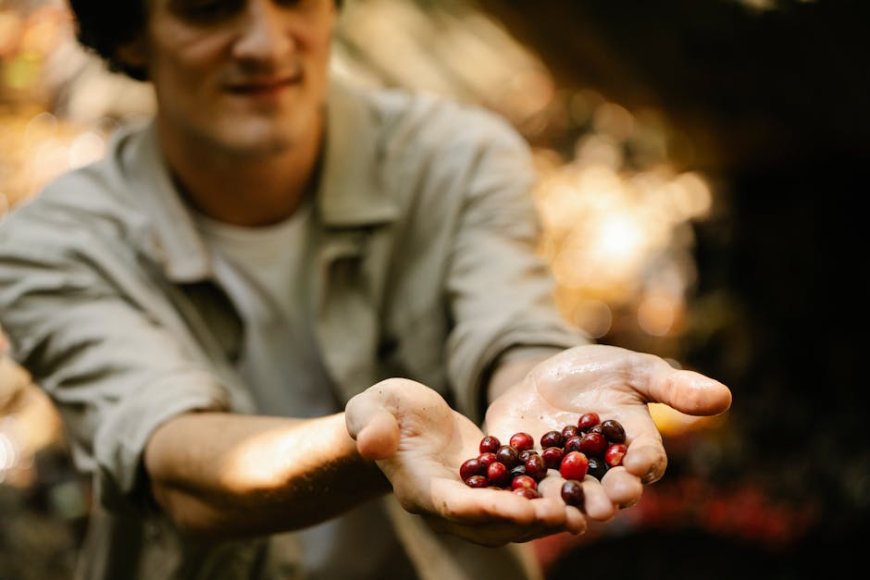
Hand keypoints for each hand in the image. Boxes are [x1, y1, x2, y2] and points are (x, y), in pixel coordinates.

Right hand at [345, 378, 586, 545]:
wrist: (397, 420)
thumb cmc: (381, 411)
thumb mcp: (371, 408)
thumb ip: (370, 425)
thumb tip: (370, 441)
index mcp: (421, 487)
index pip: (454, 507)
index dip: (488, 510)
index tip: (522, 510)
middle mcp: (448, 503)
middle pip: (491, 524)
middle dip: (529, 522)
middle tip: (567, 516)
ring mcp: (471, 497)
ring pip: (511, 519)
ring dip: (546, 517)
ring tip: (582, 511)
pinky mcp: (489, 485)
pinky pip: (519, 497)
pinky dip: (547, 497)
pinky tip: (578, 490)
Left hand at [485, 344, 731, 520]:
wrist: (544, 375)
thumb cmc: (600, 373)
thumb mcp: (634, 370)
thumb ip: (672, 386)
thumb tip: (724, 396)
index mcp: (632, 448)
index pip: (645, 461)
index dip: (643, 464)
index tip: (640, 466)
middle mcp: (601, 471)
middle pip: (608, 490)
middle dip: (608, 498)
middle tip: (607, 504)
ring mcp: (561, 476)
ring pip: (567, 498)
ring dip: (567, 507)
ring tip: (567, 514)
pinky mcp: (525, 473)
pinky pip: (523, 486)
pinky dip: (521, 494)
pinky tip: (516, 497)